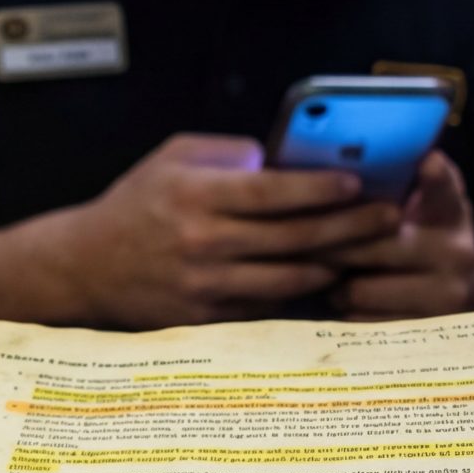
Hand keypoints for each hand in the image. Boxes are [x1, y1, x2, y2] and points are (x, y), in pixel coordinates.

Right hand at [34, 135, 402, 327]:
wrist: (85, 266)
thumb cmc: (135, 205)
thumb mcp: (172, 158)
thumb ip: (228, 154)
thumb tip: (283, 161)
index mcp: (196, 196)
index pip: (271, 193)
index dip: (320, 189)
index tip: (358, 183)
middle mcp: (202, 243)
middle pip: (293, 238)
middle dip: (348, 227)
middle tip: (388, 218)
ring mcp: (205, 286)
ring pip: (288, 278)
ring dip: (334, 264)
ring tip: (367, 250)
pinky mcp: (205, 318)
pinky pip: (267, 306)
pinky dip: (300, 293)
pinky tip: (326, 279)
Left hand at [327, 151, 473, 318]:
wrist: (468, 298)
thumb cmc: (428, 242)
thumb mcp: (429, 209)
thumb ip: (408, 183)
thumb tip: (355, 160)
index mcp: (452, 214)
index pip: (445, 189)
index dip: (436, 176)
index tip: (428, 162)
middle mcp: (457, 252)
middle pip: (374, 246)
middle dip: (333, 246)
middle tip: (306, 244)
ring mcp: (446, 295)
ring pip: (361, 289)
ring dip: (337, 285)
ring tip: (335, 277)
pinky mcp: (427, 331)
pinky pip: (363, 321)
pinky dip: (348, 312)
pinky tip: (350, 303)